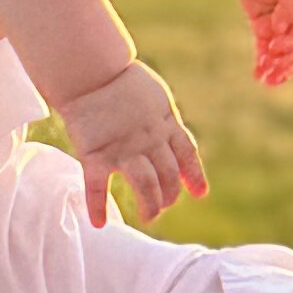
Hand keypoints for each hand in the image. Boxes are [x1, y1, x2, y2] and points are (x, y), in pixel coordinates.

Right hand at [57, 59, 208, 229]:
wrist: (92, 70)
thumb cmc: (120, 78)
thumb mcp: (156, 96)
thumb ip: (163, 116)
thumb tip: (169, 127)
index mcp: (166, 124)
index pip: (187, 155)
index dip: (194, 176)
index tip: (200, 194)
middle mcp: (150, 140)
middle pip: (168, 176)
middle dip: (169, 196)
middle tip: (162, 208)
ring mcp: (124, 148)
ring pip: (145, 185)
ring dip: (149, 205)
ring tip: (149, 218)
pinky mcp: (96, 153)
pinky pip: (97, 186)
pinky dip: (97, 206)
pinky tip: (99, 222)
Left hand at [231, 0, 292, 88]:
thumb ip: (292, 5)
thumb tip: (279, 30)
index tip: (275, 43)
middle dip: (285, 59)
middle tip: (272, 70)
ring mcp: (281, 22)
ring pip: (282, 50)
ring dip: (276, 66)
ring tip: (267, 80)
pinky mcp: (264, 24)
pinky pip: (265, 47)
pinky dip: (262, 60)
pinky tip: (258, 74)